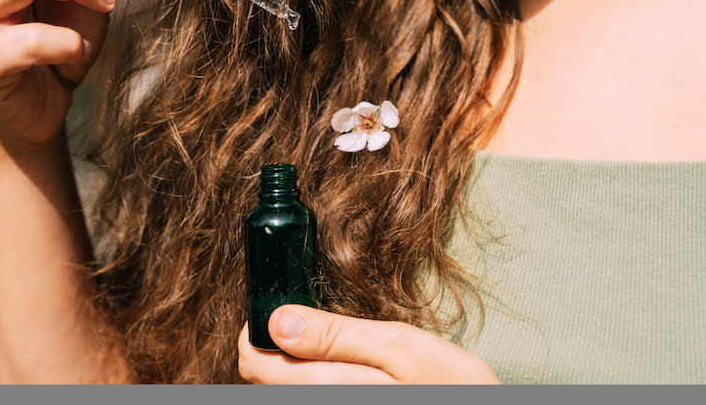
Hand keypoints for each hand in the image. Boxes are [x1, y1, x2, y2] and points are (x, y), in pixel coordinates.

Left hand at [237, 305, 499, 383]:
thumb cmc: (452, 387)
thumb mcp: (401, 348)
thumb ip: (336, 336)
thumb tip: (278, 321)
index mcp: (329, 391)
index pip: (254, 365)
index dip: (257, 332)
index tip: (276, 310)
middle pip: (266, 381)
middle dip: (278, 348)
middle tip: (311, 324)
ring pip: (289, 390)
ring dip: (297, 367)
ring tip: (334, 349)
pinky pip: (314, 395)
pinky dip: (319, 379)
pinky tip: (349, 374)